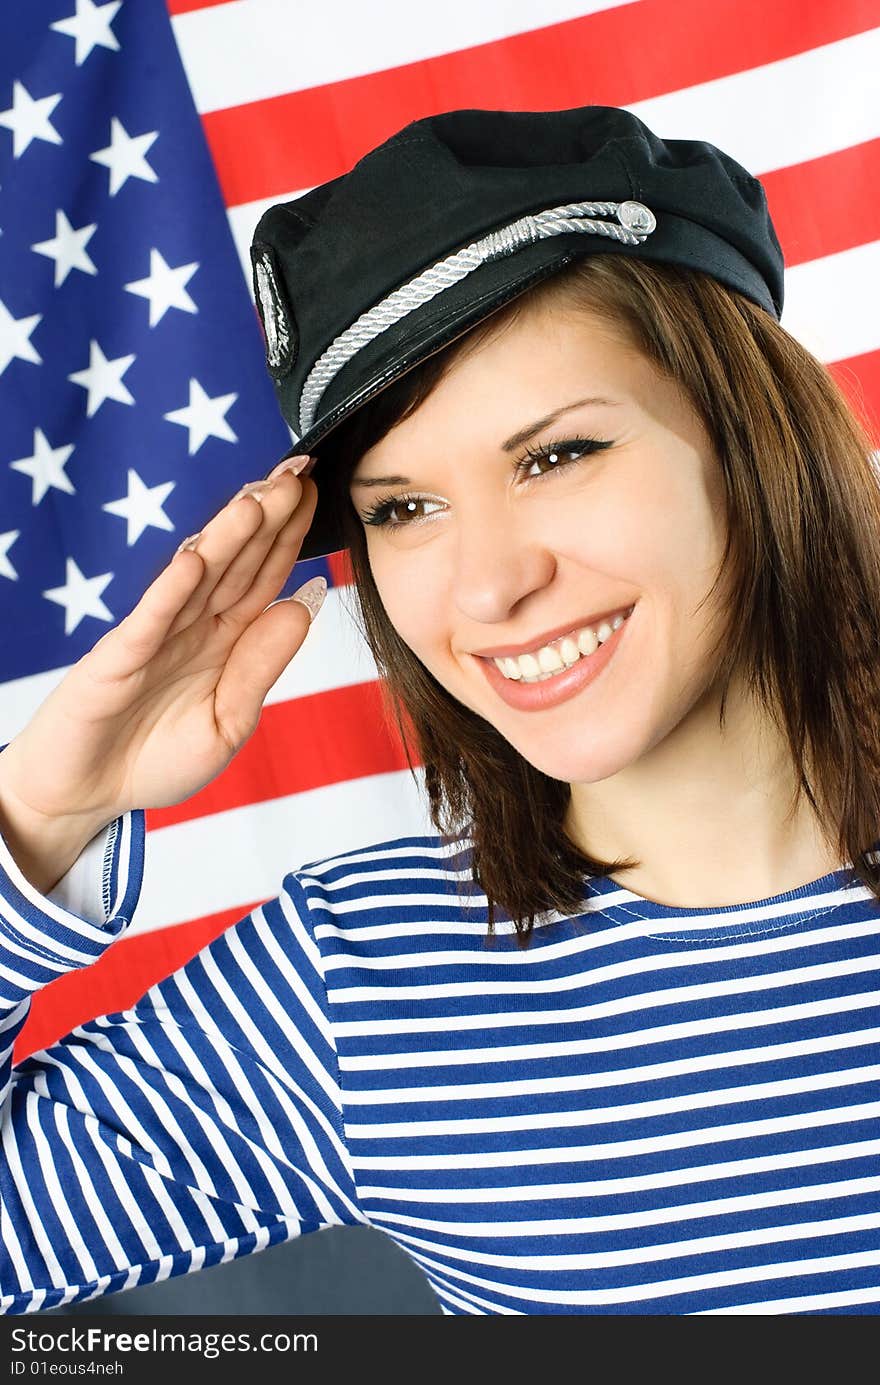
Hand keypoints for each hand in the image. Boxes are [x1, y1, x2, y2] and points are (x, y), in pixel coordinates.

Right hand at [0, 464, 321, 833]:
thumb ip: (261, 667)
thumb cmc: (155, 760)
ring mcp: (154, 637)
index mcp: (224, 641)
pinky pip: (149, 619)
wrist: (87, 795)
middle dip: (266, 519)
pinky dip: (172, 590)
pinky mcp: (117, 659)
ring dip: (226, 539)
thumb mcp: (228, 722)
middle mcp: (192, 627)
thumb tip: (304, 606)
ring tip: (257, 500)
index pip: (264, 578)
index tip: (316, 493)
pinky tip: (194, 560)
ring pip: (197, 579)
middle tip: (296, 473)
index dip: (289, 537)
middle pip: (236, 564)